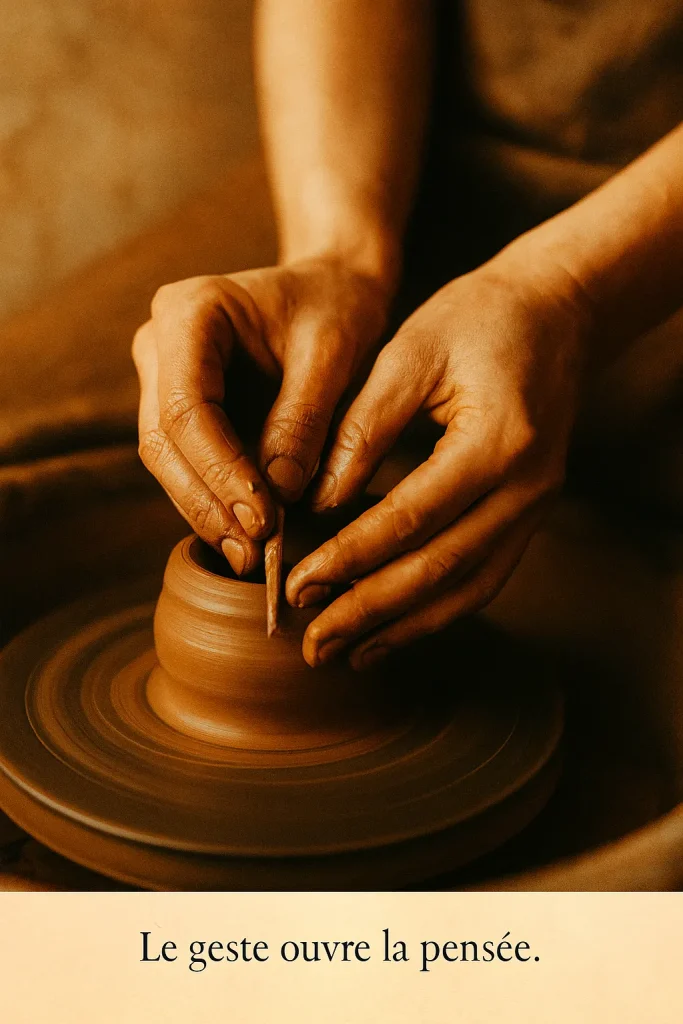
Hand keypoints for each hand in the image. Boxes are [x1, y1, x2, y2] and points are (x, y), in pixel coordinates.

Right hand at [132, 256, 389, 573]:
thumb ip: (304, 418)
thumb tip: (280, 494)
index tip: (264, 517)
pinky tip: (248, 539)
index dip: (220, 471)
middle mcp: (160, 344)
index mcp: (190, 312)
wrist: (334, 290)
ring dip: (208, 513)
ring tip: (252, 559)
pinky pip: (189, 465)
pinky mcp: (182, 409)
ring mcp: (164, 378)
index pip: (186, 407)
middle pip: (164, 440)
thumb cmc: (337, 308)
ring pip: (169, 461)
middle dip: (208, 502)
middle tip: (254, 553)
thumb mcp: (334, 353)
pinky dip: (216, 503)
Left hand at [286, 255, 589, 666]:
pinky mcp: (528, 515)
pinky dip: (436, 610)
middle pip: (440, 570)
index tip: (299, 585)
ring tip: (346, 654)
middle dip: (370, 611)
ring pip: (467, 589)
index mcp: (498, 442)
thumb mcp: (410, 352)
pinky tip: (393, 629)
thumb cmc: (479, 319)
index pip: (412, 518)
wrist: (556, 312)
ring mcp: (536, 508)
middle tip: (313, 644)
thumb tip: (317, 502)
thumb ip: (362, 428)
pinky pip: (483, 577)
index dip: (351, 557)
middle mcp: (528, 488)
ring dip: (404, 627)